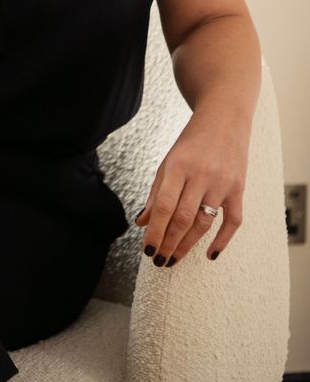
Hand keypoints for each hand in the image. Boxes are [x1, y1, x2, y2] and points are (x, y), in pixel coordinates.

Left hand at [134, 106, 249, 266]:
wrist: (224, 120)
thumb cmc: (191, 142)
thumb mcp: (168, 161)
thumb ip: (156, 192)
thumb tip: (142, 222)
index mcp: (178, 165)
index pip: (165, 206)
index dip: (155, 231)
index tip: (147, 249)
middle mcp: (201, 175)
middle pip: (183, 218)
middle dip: (168, 244)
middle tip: (159, 261)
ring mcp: (222, 183)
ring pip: (204, 223)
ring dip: (188, 246)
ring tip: (173, 260)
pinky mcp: (239, 189)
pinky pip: (233, 221)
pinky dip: (222, 240)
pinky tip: (210, 254)